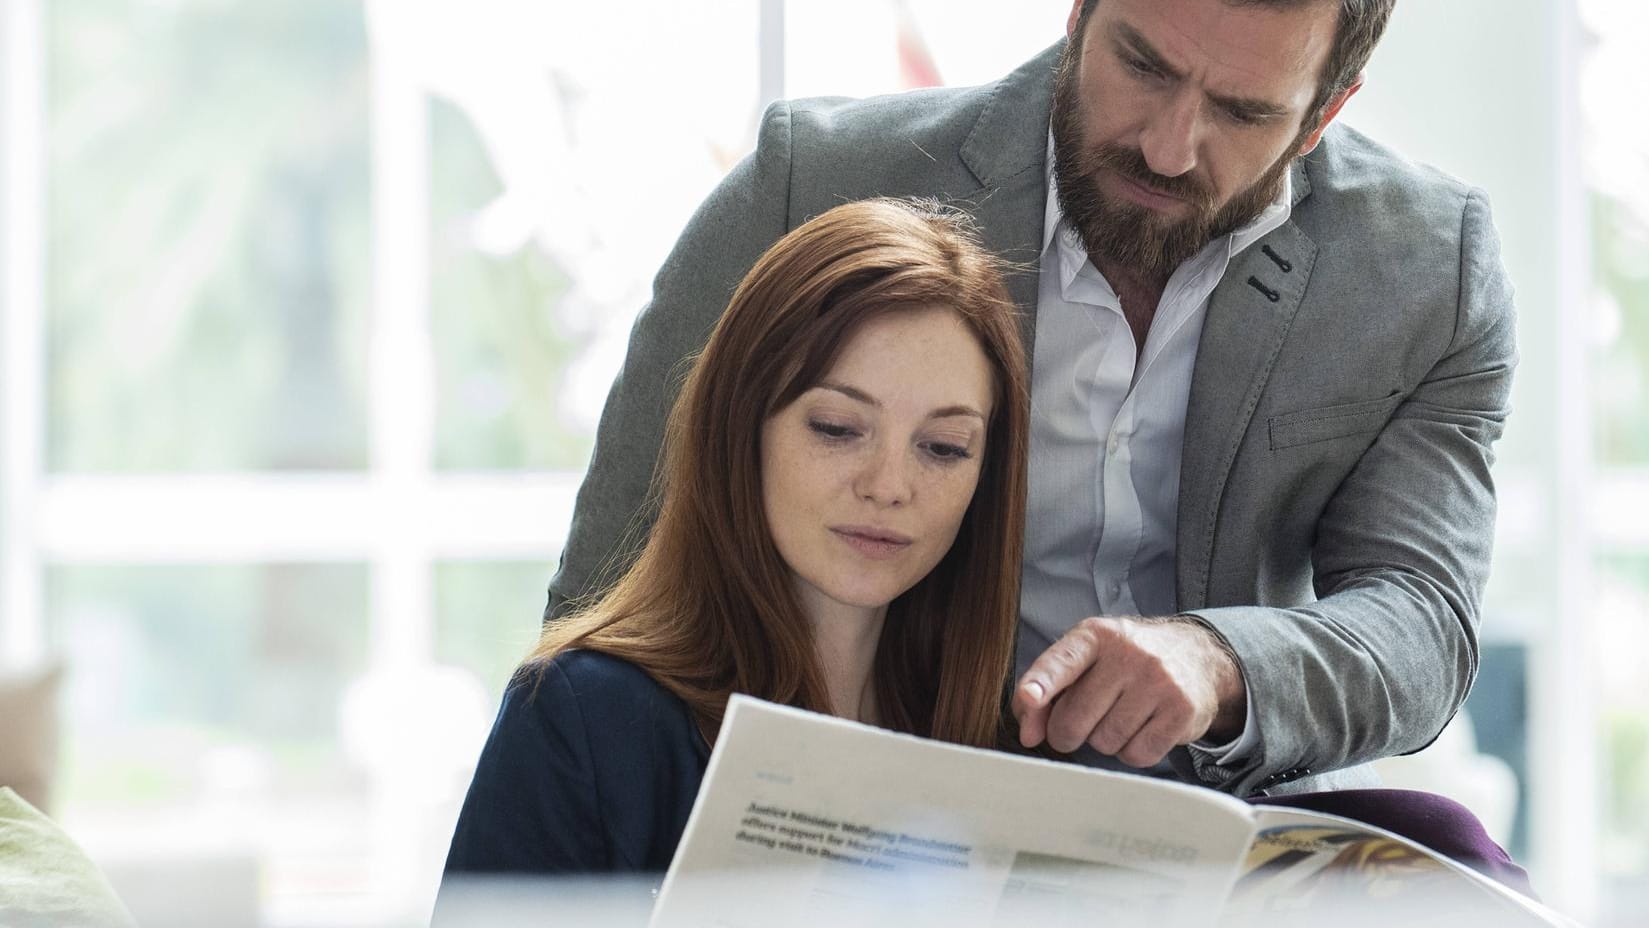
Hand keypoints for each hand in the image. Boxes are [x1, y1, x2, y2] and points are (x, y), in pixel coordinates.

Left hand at [1013, 616, 1246, 766]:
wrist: (1195, 656)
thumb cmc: (1125, 663)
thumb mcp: (1086, 661)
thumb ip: (1047, 693)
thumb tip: (1029, 735)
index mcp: (1095, 635)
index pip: (1062, 661)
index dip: (1041, 682)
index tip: (1029, 697)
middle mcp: (1128, 653)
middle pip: (1074, 719)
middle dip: (1068, 732)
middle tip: (1083, 721)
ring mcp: (1158, 681)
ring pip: (1105, 742)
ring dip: (1105, 740)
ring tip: (1122, 715)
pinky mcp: (1182, 710)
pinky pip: (1137, 755)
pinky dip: (1133, 752)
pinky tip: (1143, 728)